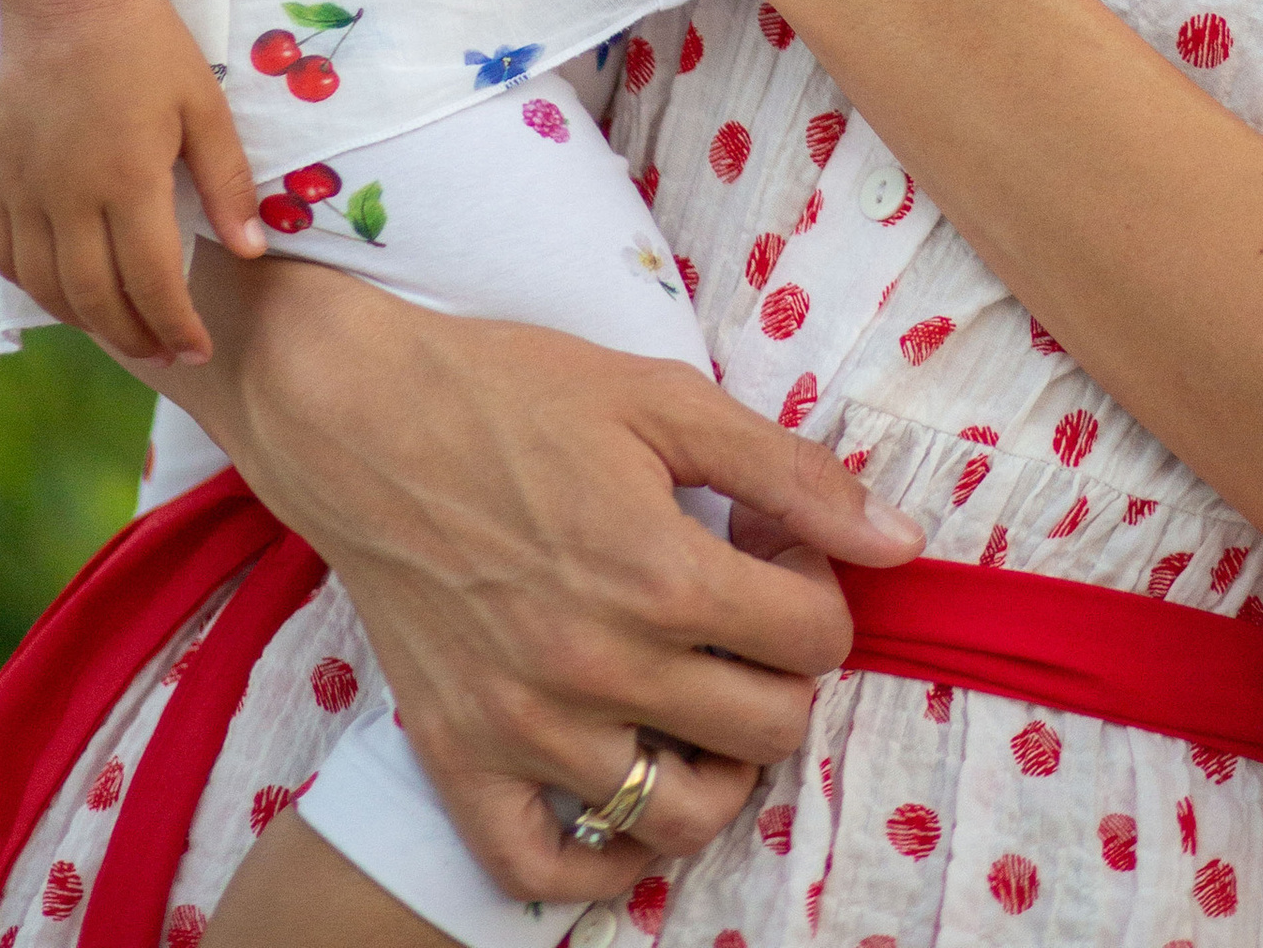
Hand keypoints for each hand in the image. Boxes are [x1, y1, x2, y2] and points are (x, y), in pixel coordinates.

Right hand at [0, 0, 264, 363]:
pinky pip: (3, 254)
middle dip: (134, 337)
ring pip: (44, 286)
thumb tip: (251, 251)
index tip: (198, 348)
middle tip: (164, 352)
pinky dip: (32, 286)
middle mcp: (67, 194)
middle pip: (95, 297)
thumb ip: (227, 182)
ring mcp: (22, 188)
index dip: (175, 325)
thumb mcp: (205, 106)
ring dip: (84, 321)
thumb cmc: (149, 48)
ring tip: (121, 329)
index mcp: (127, 177)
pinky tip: (63, 291)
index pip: (150, 281)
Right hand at [161, 253, 925, 907]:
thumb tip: (902, 542)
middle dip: (785, 673)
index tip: (775, 555)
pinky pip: (544, 869)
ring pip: (681, 817)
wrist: (360, 417)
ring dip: (717, 766)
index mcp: (661, 575)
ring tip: (698, 696)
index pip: (815, 644)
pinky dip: (600, 859)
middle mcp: (599, 669)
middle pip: (768, 733)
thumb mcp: (665, 398)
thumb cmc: (515, 392)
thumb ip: (790, 474)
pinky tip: (626, 795)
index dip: (818, 594)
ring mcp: (525, 729)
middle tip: (742, 613)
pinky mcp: (457, 758)